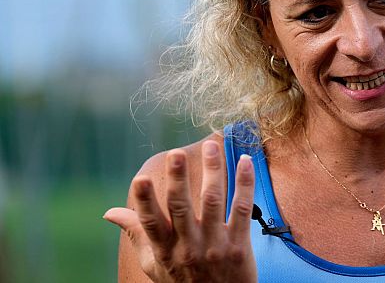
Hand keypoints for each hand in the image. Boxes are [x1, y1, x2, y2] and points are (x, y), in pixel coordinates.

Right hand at [104, 141, 257, 281]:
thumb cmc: (182, 281)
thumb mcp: (154, 263)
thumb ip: (136, 234)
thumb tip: (109, 213)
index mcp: (165, 249)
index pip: (151, 222)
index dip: (144, 201)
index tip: (139, 179)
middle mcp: (189, 247)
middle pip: (182, 207)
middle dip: (178, 179)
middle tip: (176, 153)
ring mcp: (215, 245)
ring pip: (214, 202)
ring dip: (213, 171)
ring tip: (211, 147)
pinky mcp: (240, 245)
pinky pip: (242, 209)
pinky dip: (244, 184)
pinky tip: (244, 162)